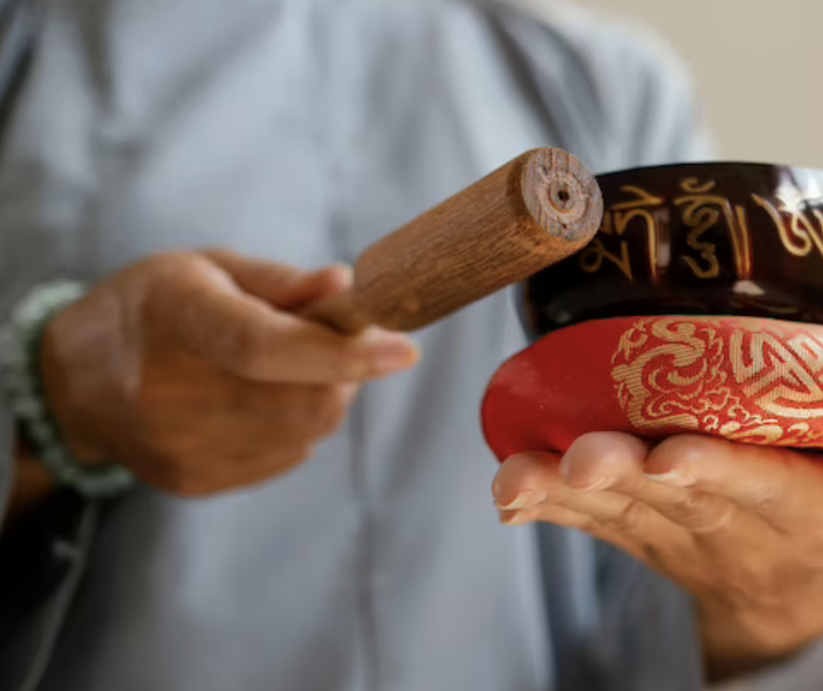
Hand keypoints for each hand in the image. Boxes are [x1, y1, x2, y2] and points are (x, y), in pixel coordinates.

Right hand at [39, 249, 419, 496]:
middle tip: (336, 344)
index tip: (404, 350)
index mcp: (177, 316)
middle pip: (302, 401)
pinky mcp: (190, 481)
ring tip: (287, 368)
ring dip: (323, 397)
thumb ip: (283, 282)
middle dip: (345, 374)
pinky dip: (295, 425)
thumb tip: (349, 288)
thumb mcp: (208, 268)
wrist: (73, 381)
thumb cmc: (151, 308)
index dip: (340, 352)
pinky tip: (260, 400)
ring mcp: (178, 446)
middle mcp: (169, 390)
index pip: (265, 346)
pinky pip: (284, 456)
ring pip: (304, 433)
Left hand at [492, 407, 822, 680]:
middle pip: (669, 498)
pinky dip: (544, 505)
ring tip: (519, 477)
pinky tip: (508, 487)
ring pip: (613, 511)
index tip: (675, 454)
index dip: (716, 470)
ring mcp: (670, 531)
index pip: (755, 486)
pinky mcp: (633, 530)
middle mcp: (721, 522)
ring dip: (562, 492)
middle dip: (625, 476)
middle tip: (584, 457)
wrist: (781, 600)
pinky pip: (586, 522)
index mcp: (792, 508)